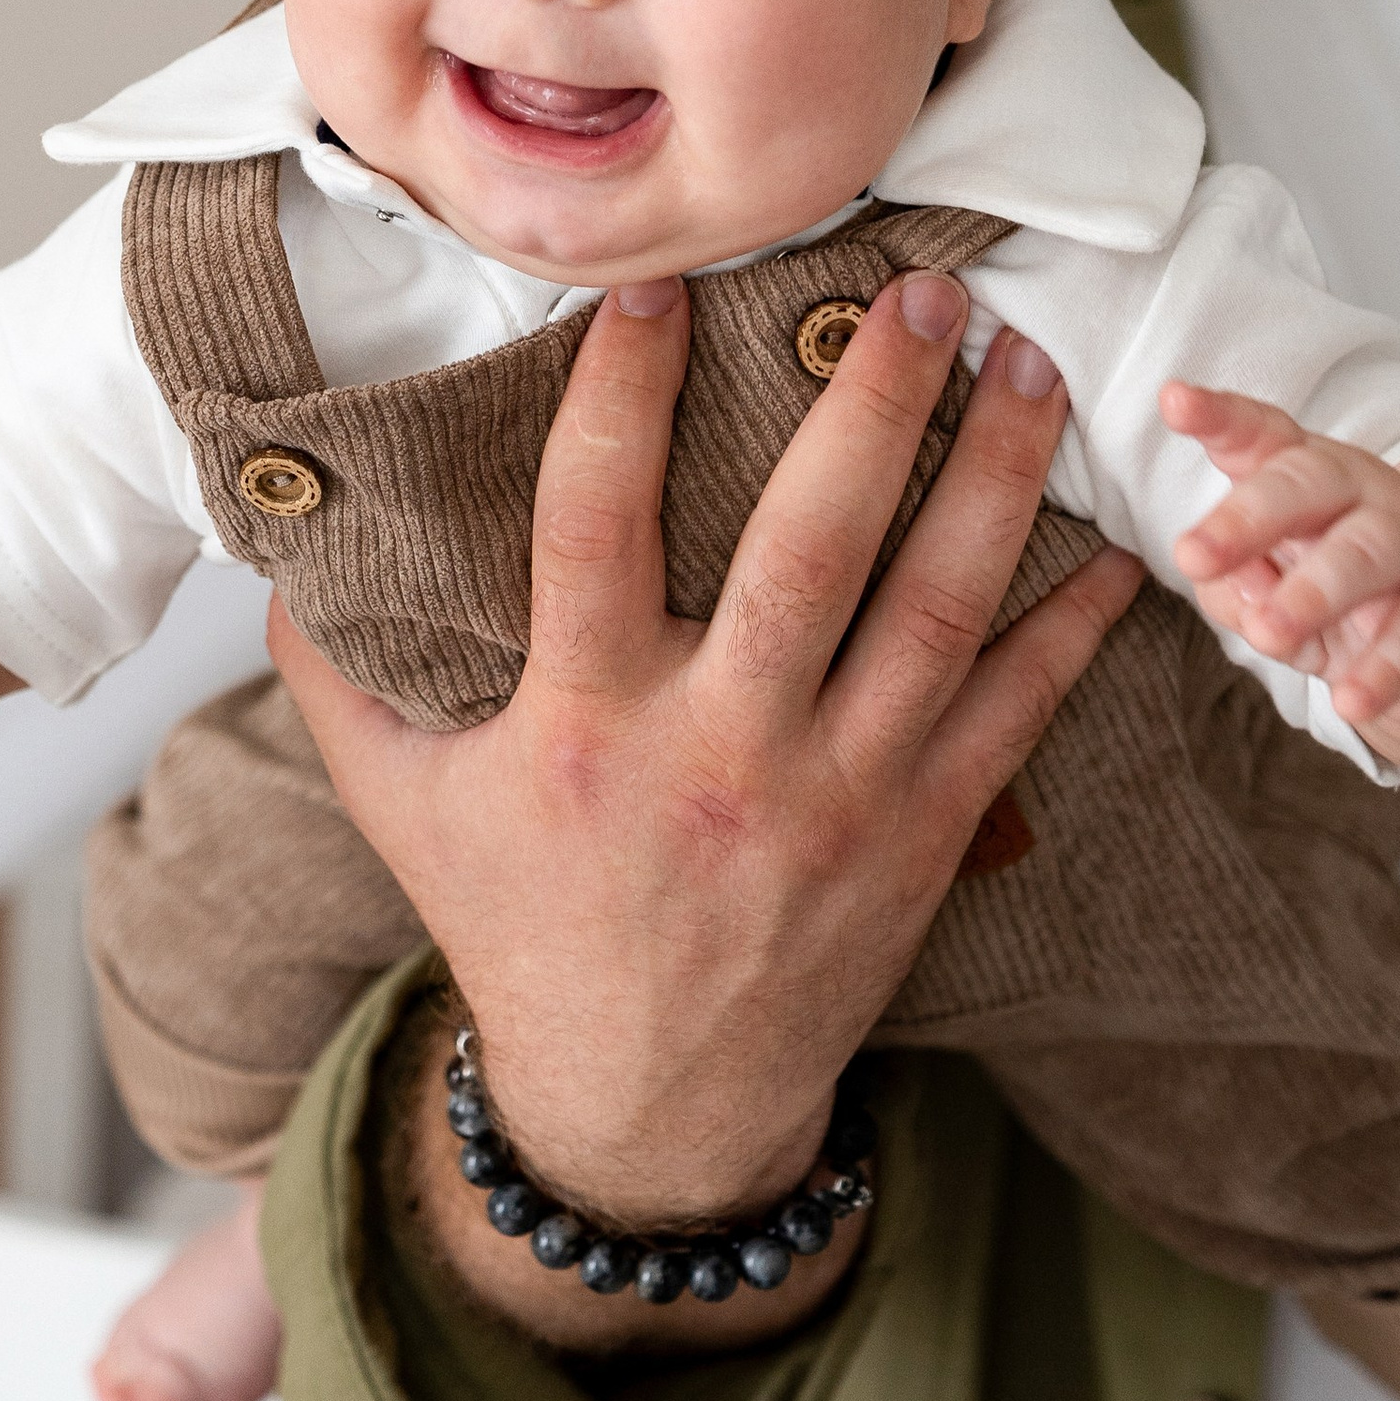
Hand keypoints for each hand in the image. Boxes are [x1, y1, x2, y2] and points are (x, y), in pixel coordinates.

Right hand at [269, 271, 1136, 1238]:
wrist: (647, 1113)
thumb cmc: (523, 925)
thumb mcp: (401, 804)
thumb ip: (339, 669)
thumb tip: (283, 531)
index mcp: (584, 725)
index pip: (595, 525)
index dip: (620, 398)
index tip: (654, 287)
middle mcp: (719, 752)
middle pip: (810, 549)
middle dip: (873, 406)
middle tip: (919, 290)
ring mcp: (836, 798)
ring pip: (934, 613)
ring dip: (993, 481)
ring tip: (1032, 365)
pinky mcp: (920, 841)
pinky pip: (1013, 716)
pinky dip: (1071, 629)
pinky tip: (1116, 544)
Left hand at [1167, 384, 1399, 747]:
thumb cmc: (1331, 582)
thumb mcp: (1271, 578)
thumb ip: (1233, 580)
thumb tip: (1227, 586)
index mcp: (1303, 470)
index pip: (1259, 433)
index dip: (1218, 416)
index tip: (1174, 401)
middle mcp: (1359, 491)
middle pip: (1306, 484)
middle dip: (1246, 518)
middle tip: (1191, 556)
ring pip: (1363, 554)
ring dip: (1311, 595)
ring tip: (1266, 634)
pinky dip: (1383, 672)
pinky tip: (1350, 701)